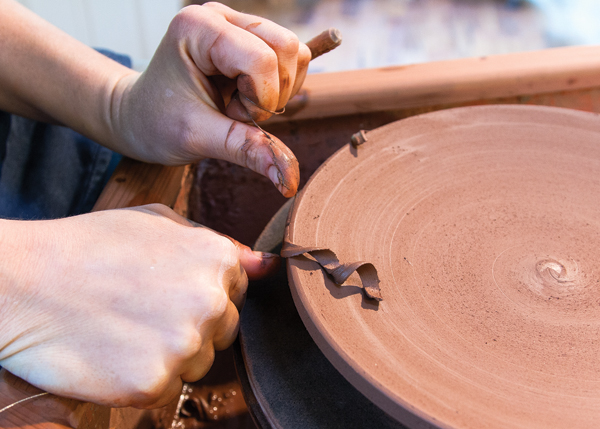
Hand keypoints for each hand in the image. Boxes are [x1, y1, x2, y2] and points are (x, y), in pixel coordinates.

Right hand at [0, 204, 277, 407]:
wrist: (25, 279)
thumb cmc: (89, 245)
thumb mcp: (158, 222)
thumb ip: (218, 244)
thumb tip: (268, 265)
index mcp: (217, 259)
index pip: (236, 291)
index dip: (201, 294)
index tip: (167, 290)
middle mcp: (210, 301)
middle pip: (223, 330)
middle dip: (192, 325)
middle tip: (143, 311)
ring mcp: (184, 344)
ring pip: (198, 363)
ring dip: (170, 354)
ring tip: (125, 329)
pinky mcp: (153, 383)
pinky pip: (167, 388)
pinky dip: (144, 378)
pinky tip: (114, 352)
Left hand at [111, 3, 310, 196]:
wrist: (140, 117)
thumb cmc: (157, 123)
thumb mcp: (198, 138)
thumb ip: (246, 150)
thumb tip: (290, 179)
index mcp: (199, 28)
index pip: (262, 59)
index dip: (261, 99)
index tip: (229, 115)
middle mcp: (220, 16)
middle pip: (286, 48)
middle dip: (272, 93)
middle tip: (235, 111)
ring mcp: (236, 23)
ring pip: (294, 52)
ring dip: (277, 91)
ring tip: (238, 104)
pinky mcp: (249, 37)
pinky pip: (291, 58)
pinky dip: (280, 87)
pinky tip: (247, 97)